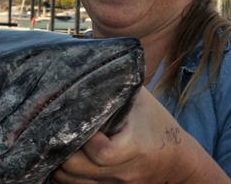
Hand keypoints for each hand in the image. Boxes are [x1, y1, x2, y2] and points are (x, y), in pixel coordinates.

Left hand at [51, 89, 229, 183]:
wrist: (179, 161)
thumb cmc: (156, 123)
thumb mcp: (140, 99)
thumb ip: (115, 84)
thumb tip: (86, 59)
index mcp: (133, 149)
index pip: (100, 152)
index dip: (83, 137)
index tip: (76, 120)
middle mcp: (123, 172)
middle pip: (75, 169)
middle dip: (59, 147)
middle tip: (51, 127)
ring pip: (70, 182)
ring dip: (56, 162)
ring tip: (51, 140)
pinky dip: (63, 174)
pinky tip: (59, 155)